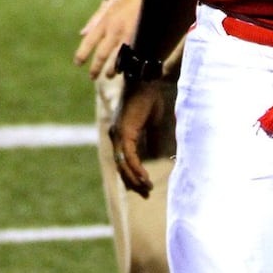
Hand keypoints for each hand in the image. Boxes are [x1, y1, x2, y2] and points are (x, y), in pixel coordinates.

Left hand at [74, 0, 140, 78]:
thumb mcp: (109, 4)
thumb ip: (95, 20)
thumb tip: (82, 33)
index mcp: (105, 21)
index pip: (89, 41)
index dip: (82, 53)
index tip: (77, 63)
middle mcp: (115, 30)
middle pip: (102, 54)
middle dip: (96, 68)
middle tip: (92, 76)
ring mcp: (129, 36)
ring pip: (117, 59)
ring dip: (112, 69)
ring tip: (109, 75)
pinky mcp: (141, 39)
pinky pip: (132, 56)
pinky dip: (128, 64)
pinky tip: (126, 69)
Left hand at [111, 80, 165, 195]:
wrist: (145, 81)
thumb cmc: (148, 97)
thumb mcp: (151, 122)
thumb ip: (151, 138)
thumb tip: (157, 153)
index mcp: (121, 133)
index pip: (123, 159)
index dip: (132, 173)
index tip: (144, 184)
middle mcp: (116, 135)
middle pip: (121, 165)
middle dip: (133, 180)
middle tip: (145, 192)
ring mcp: (118, 134)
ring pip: (123, 164)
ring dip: (135, 178)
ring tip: (147, 188)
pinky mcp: (124, 132)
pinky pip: (129, 156)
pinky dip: (136, 169)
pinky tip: (145, 178)